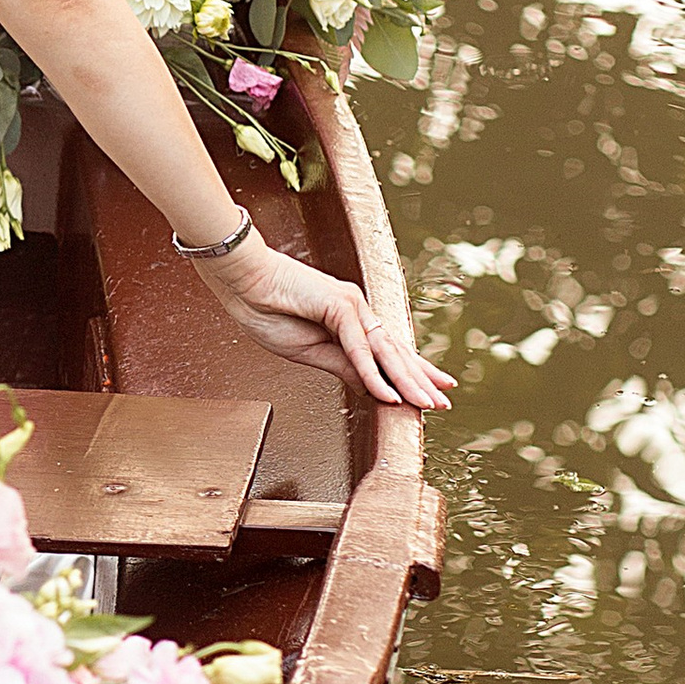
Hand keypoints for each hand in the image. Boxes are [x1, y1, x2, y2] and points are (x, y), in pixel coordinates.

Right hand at [196, 230, 453, 412]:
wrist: (241, 280)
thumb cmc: (265, 308)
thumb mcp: (308, 351)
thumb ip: (343, 366)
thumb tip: (370, 385)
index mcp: (347, 319)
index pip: (386, 351)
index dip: (409, 372)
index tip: (429, 391)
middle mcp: (356, 310)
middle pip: (395, 351)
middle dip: (420, 378)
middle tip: (443, 400)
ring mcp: (350, 305)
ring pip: (385, 350)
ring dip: (407, 380)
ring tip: (427, 403)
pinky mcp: (338, 304)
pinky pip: (359, 347)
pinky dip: (373, 373)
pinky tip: (387, 394)